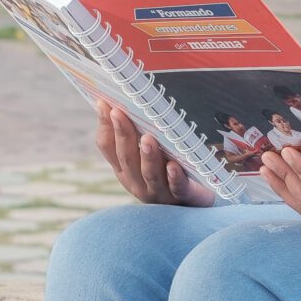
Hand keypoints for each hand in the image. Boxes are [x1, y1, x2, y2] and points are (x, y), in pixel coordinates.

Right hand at [92, 98, 215, 206]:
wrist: (197, 199)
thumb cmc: (170, 167)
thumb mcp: (150, 150)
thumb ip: (137, 132)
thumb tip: (123, 101)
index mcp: (125, 169)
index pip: (108, 148)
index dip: (105, 126)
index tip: (103, 103)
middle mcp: (137, 182)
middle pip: (127, 158)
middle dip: (123, 135)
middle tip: (119, 113)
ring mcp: (159, 192)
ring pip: (150, 174)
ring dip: (148, 156)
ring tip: (147, 138)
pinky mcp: (182, 197)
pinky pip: (178, 188)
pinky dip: (174, 178)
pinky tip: (173, 166)